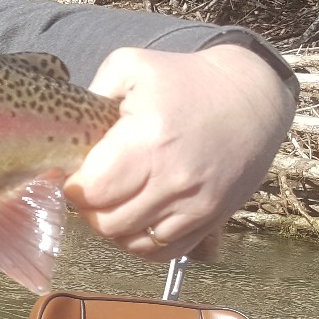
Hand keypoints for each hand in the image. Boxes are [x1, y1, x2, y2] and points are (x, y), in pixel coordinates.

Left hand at [64, 44, 294, 261]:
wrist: (252, 97)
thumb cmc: (184, 79)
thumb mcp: (131, 67)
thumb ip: (92, 93)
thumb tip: (66, 128)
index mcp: (148, 142)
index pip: (91, 191)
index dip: (74, 185)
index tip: (76, 172)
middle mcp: (174, 180)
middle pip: (107, 223)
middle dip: (90, 209)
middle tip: (94, 188)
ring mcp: (196, 205)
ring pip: (134, 243)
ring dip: (115, 228)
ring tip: (115, 201)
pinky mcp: (213, 218)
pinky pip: (166, 251)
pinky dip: (144, 242)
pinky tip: (138, 218)